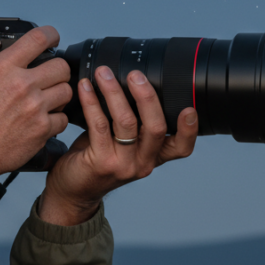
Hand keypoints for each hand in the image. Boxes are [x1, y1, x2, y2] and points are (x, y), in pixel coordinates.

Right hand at [0, 25, 72, 191]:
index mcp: (2, 68)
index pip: (39, 38)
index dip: (51, 35)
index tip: (53, 39)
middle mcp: (21, 85)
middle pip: (61, 67)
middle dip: (57, 71)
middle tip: (49, 78)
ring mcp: (34, 108)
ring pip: (67, 92)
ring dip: (59, 95)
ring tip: (46, 100)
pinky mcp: (42, 130)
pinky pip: (63, 119)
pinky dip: (56, 120)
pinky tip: (42, 121)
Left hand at [39, 66, 197, 225]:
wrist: (74, 191)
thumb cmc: (98, 161)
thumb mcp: (124, 144)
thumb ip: (134, 123)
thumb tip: (133, 82)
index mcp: (154, 156)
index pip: (181, 147)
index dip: (189, 130)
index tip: (190, 109)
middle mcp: (143, 163)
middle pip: (156, 128)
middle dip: (147, 97)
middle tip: (136, 75)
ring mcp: (123, 164)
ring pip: (126, 122)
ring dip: (114, 92)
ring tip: (104, 73)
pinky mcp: (101, 162)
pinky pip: (99, 125)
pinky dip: (91, 102)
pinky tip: (85, 87)